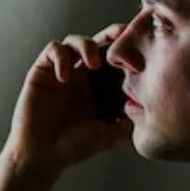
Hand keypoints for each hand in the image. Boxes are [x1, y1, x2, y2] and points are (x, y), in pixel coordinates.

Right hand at [6, 25, 132, 175]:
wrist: (42, 155)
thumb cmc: (73, 147)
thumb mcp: (110, 135)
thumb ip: (128, 121)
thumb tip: (147, 109)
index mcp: (99, 86)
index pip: (116, 59)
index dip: (127, 51)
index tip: (140, 56)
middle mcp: (82, 75)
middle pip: (99, 41)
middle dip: (112, 35)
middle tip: (122, 36)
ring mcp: (62, 71)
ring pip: (75, 41)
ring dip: (86, 45)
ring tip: (93, 63)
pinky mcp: (42, 71)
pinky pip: (52, 50)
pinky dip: (60, 57)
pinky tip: (64, 76)